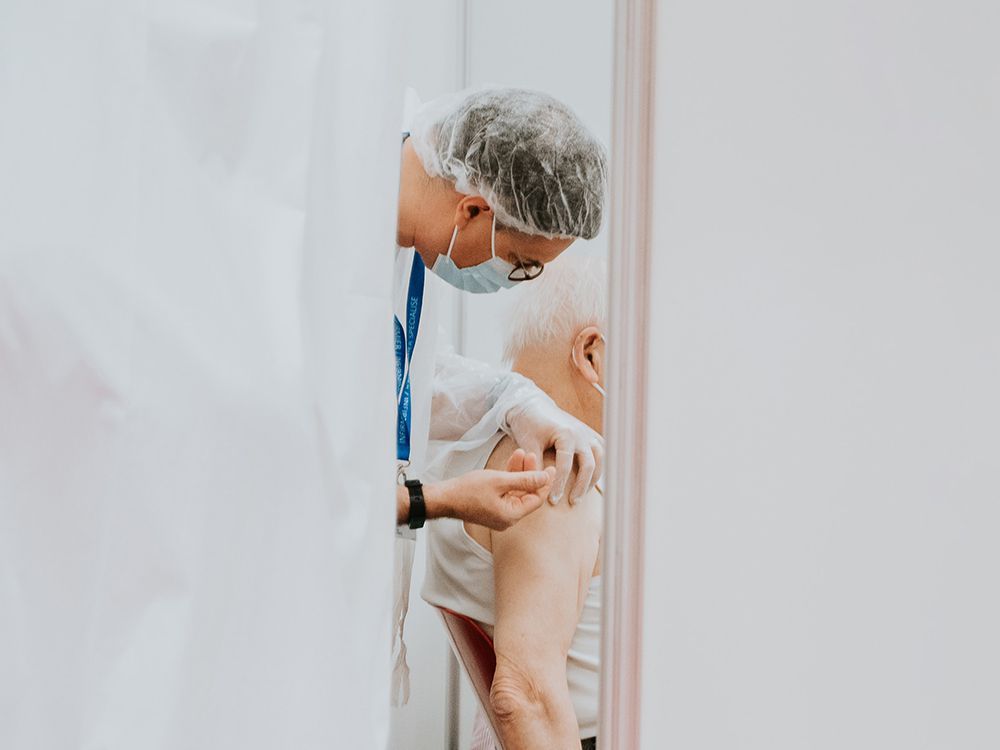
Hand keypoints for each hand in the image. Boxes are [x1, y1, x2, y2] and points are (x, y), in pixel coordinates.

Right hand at [430, 449, 555, 529]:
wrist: (444, 497)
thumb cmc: (468, 490)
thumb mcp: (499, 481)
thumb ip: (525, 479)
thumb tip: (545, 478)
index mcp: (512, 515)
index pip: (536, 499)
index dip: (544, 482)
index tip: (550, 467)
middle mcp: (508, 517)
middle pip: (527, 494)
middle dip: (531, 473)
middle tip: (534, 456)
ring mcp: (500, 513)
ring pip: (517, 490)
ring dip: (520, 472)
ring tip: (522, 453)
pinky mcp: (493, 506)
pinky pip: (507, 491)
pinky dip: (510, 478)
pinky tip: (512, 461)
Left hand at [505, 394, 603, 504]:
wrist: (533, 406)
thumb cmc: (528, 424)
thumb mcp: (527, 443)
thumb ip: (534, 464)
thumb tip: (538, 486)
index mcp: (566, 434)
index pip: (566, 465)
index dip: (560, 484)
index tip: (553, 500)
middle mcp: (581, 434)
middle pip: (588, 465)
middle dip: (581, 486)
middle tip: (573, 502)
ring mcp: (587, 433)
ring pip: (599, 459)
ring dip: (593, 478)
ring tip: (582, 494)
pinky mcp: (588, 434)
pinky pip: (601, 451)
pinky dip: (599, 465)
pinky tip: (591, 479)